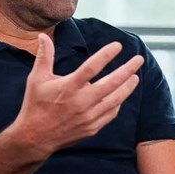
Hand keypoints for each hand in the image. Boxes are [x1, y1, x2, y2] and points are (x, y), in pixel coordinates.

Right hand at [14, 33, 143, 155]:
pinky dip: (118, 103)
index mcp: (69, 87)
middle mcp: (81, 102)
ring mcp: (88, 116)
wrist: (35, 137)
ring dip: (127, 87)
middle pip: (111, 83)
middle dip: (127, 70)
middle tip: (139, 59)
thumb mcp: (37, 79)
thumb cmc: (35, 105)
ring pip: (115, 99)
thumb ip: (44, 56)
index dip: (106, 55)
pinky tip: (121, 95)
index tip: (118, 46)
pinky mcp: (92, 128)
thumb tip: (43, 36)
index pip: (92, 67)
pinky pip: (110, 114)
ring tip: (135, 77)